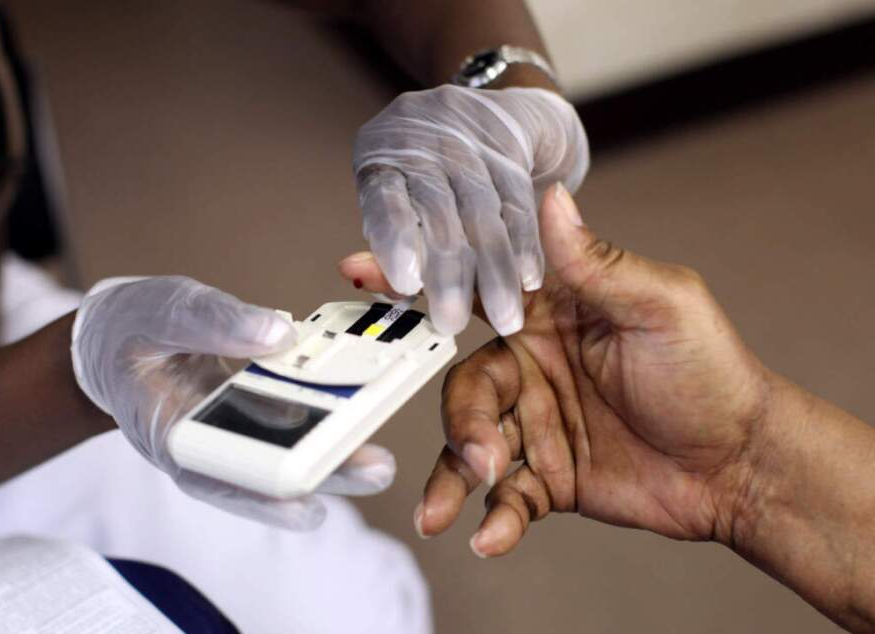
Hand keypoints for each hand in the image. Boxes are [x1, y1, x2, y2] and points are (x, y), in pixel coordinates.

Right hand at [71, 276, 394, 529]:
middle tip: (376, 472)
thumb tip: (279, 333)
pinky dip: (322, 423)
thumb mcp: (163, 311)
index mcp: (169, 432)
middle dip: (321, 475)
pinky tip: (359, 419)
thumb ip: (213, 321)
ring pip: (283, 454)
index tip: (308, 503)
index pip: (216, 477)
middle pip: (263, 476)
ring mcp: (230, 432)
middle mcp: (205, 446)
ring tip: (380, 460)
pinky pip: (286, 424)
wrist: (116, 335)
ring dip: (333, 457)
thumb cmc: (133, 326)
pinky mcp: (249, 413)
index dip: (263, 495)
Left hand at [353, 85, 588, 335]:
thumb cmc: (433, 174)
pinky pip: (519, 204)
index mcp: (383, 153)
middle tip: (451, 321)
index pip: (384, 197)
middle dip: (447, 273)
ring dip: (494, 271)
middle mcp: (424, 140)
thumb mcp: (400, 199)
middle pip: (437, 211)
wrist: (494, 116)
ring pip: (483, 212)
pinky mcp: (511, 148)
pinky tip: (529, 281)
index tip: (406, 282)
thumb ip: (385, 246)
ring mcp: (470, 141)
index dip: (395, 238)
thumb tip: (356, 278)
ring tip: (502, 316)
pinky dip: (525, 246)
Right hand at [417, 184, 773, 555]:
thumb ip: (597, 262)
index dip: (420, 278)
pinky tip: (489, 537)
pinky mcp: (546, 474)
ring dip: (460, 472)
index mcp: (551, 311)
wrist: (740, 462)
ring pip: (470, 442)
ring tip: (465, 501)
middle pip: (463, 383)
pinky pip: (504, 496)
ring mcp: (534, 421)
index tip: (364, 270)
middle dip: (460, 418)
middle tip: (479, 449)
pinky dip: (493, 518)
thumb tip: (551, 197)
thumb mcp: (661, 306)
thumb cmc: (709, 371)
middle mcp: (532, 362)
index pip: (475, 286)